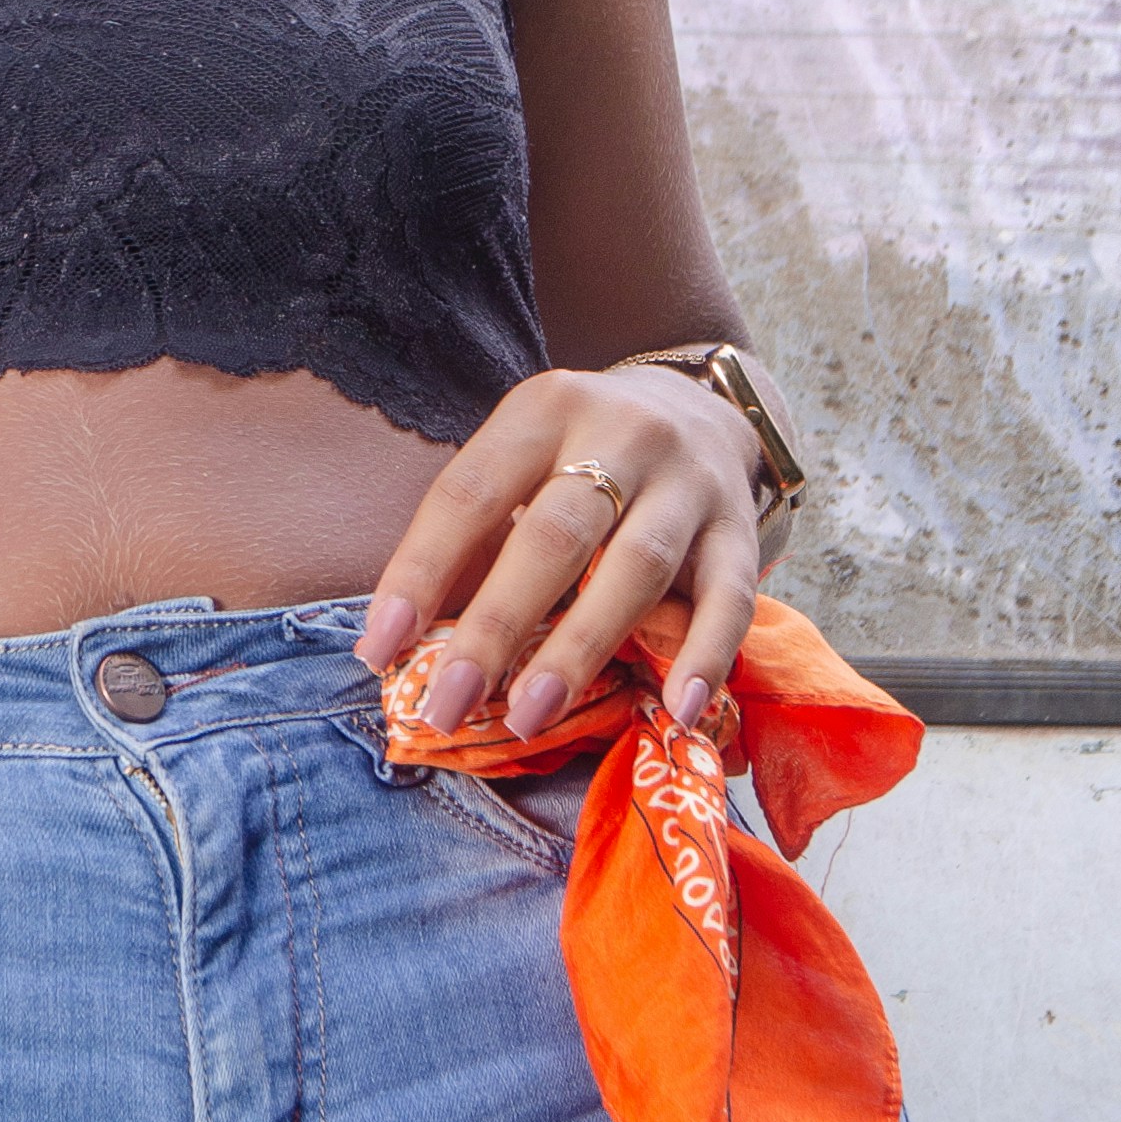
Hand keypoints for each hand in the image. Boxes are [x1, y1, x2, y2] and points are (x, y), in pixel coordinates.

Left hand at [354, 364, 767, 740]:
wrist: (699, 406)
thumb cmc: (580, 456)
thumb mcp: (522, 460)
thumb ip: (477, 536)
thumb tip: (403, 643)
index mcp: (543, 410)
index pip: (470, 493)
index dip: (420, 571)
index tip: (379, 648)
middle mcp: (621, 434)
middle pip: (554, 535)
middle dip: (496, 625)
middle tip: (448, 703)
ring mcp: (689, 481)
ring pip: (636, 567)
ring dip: (580, 649)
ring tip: (529, 715)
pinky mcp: (741, 527)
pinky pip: (731, 596)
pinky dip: (706, 653)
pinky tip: (678, 708)